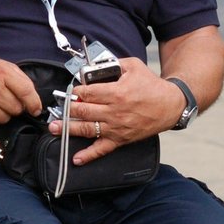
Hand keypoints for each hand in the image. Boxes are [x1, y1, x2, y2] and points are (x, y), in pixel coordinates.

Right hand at [0, 56, 42, 127]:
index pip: (26, 91)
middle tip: (5, 99)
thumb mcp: (2, 65)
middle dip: (14, 107)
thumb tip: (33, 101)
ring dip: (2, 114)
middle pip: (16, 109)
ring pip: (4, 119)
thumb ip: (20, 80)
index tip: (35, 109)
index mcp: (2, 73)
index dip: (34, 103)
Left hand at [48, 58, 184, 164]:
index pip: (87, 93)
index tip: (70, 91)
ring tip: (54, 128)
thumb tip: (94, 66)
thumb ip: (113, 64)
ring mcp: (116, 128)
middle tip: (56, 108)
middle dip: (66, 109)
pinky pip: (102, 149)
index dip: (75, 92)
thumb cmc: (152, 85)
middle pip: (83, 111)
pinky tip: (77, 159)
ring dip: (68, 129)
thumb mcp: (133, 66)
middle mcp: (114, 112)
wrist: (170, 105)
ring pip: (87, 129)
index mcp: (117, 93)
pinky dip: (89, 155)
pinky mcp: (120, 139)